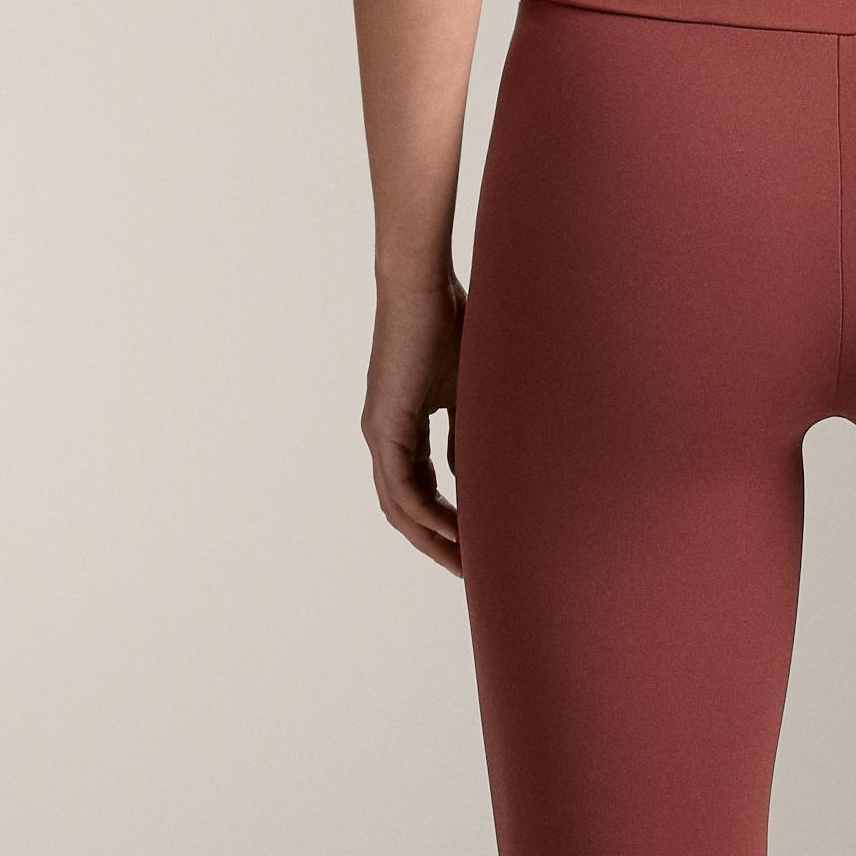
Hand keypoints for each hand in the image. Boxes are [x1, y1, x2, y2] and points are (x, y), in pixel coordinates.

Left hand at [363, 275, 466, 573]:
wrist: (421, 285)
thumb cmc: (449, 322)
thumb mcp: (465, 390)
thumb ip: (465, 433)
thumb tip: (474, 472)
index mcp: (401, 427)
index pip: (418, 489)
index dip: (444, 521)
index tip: (475, 543)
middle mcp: (383, 436)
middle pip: (404, 509)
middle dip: (437, 543)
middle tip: (471, 569)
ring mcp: (380, 433)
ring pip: (399, 506)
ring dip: (431, 538)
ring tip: (466, 562)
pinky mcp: (384, 426)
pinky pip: (403, 487)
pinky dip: (428, 514)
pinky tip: (456, 531)